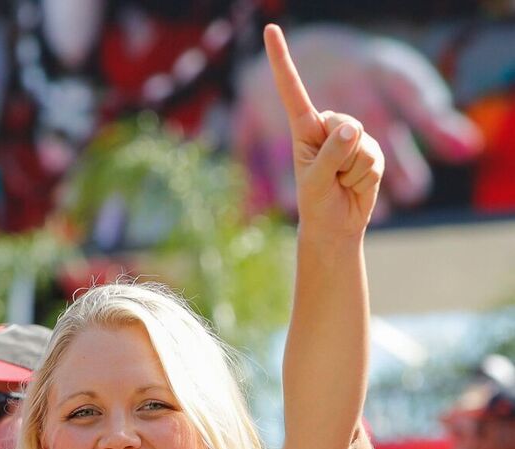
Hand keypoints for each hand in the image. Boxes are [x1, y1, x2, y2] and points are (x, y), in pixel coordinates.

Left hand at [236, 25, 480, 217]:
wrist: (336, 225)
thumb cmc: (316, 202)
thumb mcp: (315, 180)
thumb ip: (331, 153)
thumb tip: (352, 127)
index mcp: (304, 127)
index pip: (292, 89)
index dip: (282, 61)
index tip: (269, 29)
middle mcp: (329, 126)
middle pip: (342, 122)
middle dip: (338, 155)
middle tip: (330, 176)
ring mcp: (353, 136)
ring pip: (360, 142)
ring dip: (351, 170)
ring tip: (341, 181)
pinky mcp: (373, 149)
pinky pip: (374, 157)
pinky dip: (364, 176)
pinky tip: (356, 183)